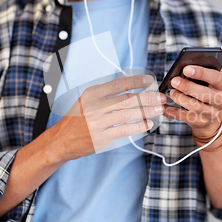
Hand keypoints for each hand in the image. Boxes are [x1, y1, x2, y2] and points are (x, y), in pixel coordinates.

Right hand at [49, 74, 166, 161]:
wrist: (61, 141)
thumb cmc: (77, 119)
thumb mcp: (87, 101)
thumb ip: (107, 95)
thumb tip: (133, 90)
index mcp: (91, 94)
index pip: (118, 84)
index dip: (136, 81)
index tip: (149, 80)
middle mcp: (95, 107)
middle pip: (127, 99)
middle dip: (147, 97)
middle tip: (160, 97)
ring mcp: (98, 123)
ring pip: (128, 114)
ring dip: (146, 111)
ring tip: (159, 109)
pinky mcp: (102, 137)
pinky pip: (125, 130)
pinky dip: (138, 126)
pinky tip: (148, 124)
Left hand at [163, 43, 221, 136]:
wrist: (211, 117)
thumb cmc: (210, 90)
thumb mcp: (216, 76)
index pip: (216, 77)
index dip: (201, 73)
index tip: (186, 68)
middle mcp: (220, 100)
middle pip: (206, 94)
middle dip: (188, 87)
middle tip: (174, 80)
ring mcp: (211, 113)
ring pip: (196, 107)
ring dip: (181, 99)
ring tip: (171, 92)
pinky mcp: (200, 123)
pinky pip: (185, 118)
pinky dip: (173, 112)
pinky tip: (164, 107)